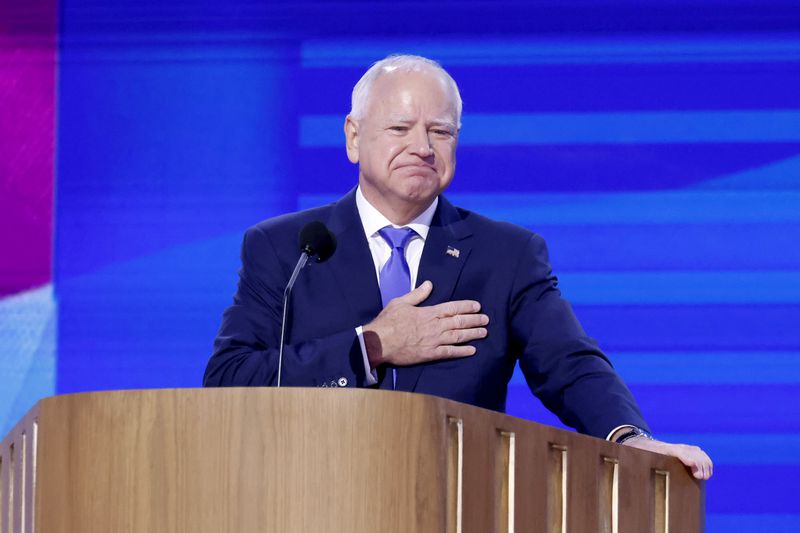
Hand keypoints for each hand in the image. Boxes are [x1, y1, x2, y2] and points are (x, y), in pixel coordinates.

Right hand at [362, 280, 488, 367]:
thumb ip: (418, 294)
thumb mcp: (401, 302)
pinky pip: (450, 352)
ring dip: (472, 334)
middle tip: (486, 319)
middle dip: (474, 320)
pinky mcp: (430, 354)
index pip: (452, 308)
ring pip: (458, 336)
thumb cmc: (388, 321)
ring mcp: (434, 340)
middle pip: (459, 321)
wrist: (379, 342)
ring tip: (484, 332)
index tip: (477, 306)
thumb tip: (430, 284)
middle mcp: (435, 326)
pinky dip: (462, 351)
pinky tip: (472, 350)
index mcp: (428, 312)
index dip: (466, 306)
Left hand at [622, 436, 712, 479]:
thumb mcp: (638, 464)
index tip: (696, 472)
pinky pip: (700, 454)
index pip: (680, 452)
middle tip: (700, 478)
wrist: (642, 445)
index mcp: (663, 451)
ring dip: (704, 464)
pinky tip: (706, 473)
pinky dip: (705, 462)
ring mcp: (682, 447)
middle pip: (694, 453)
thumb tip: (636, 486)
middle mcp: (675, 447)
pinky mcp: (687, 450)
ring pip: (698, 453)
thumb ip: (639, 470)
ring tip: (704, 477)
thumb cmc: (641, 458)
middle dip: (700, 465)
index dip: (689, 460)